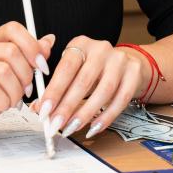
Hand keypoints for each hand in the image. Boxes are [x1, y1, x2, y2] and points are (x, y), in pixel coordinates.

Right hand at [0, 21, 54, 135]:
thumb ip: (31, 55)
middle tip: (26, 88)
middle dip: (26, 74)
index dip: (31, 45)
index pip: (13, 29)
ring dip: (15, 91)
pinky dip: (4, 101)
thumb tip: (49, 40)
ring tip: (13, 99)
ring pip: (3, 71)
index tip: (41, 64)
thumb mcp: (16, 71)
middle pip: (11, 51)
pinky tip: (3, 104)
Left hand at [30, 37, 149, 138]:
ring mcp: (120, 60)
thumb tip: (38, 108)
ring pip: (103, 92)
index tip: (44, 111)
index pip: (66, 67)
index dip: (54, 90)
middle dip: (67, 107)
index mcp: (81, 44)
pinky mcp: (134, 73)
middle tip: (55, 125)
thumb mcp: (74, 68)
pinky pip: (120, 100)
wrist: (126, 62)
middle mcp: (101, 49)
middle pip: (84, 81)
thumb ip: (56, 86)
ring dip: (85, 114)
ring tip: (71, 128)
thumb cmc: (93, 67)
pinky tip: (94, 128)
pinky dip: (106, 117)